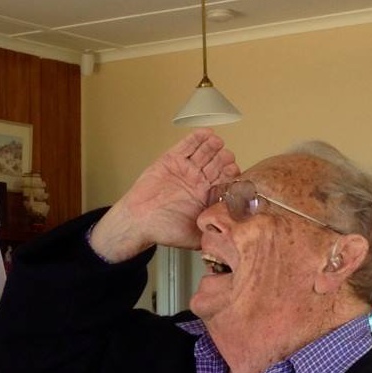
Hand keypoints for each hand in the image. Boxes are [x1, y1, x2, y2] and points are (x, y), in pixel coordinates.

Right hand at [90, 129, 238, 260]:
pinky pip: (187, 145)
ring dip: (214, 146)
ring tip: (217, 144)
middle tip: (225, 159)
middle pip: (218, 163)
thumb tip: (231, 237)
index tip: (234, 174)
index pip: (226, 180)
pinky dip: (197, 138)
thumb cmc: (162, 230)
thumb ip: (211, 234)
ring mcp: (186, 169)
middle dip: (224, 159)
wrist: (138, 221)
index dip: (232, 175)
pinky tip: (206, 134)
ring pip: (206, 152)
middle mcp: (199, 180)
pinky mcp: (172, 159)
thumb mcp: (193, 238)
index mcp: (206, 196)